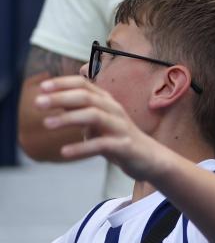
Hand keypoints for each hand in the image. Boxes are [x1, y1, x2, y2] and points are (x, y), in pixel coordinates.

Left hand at [35, 76, 170, 177]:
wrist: (149, 158)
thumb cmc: (119, 138)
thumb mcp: (98, 122)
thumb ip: (80, 110)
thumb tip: (54, 99)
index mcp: (107, 102)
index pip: (84, 85)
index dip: (63, 83)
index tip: (42, 87)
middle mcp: (114, 110)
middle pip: (87, 97)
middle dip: (61, 97)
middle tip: (37, 103)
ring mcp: (120, 127)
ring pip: (95, 116)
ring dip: (69, 118)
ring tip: (47, 123)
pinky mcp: (125, 146)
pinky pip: (102, 145)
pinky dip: (82, 148)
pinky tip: (64, 152)